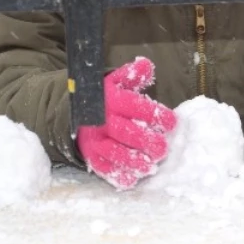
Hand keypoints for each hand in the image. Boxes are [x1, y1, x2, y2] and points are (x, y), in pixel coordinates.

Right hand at [76, 58, 177, 189]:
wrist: (72, 113)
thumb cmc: (104, 98)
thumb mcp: (116, 82)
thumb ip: (132, 75)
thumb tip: (145, 64)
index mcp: (110, 99)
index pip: (133, 106)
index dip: (153, 114)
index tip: (171, 122)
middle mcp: (101, 120)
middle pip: (123, 131)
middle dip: (145, 141)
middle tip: (163, 149)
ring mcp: (94, 139)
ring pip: (112, 152)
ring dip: (132, 161)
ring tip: (150, 166)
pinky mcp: (90, 155)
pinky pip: (102, 167)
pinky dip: (116, 175)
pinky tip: (131, 179)